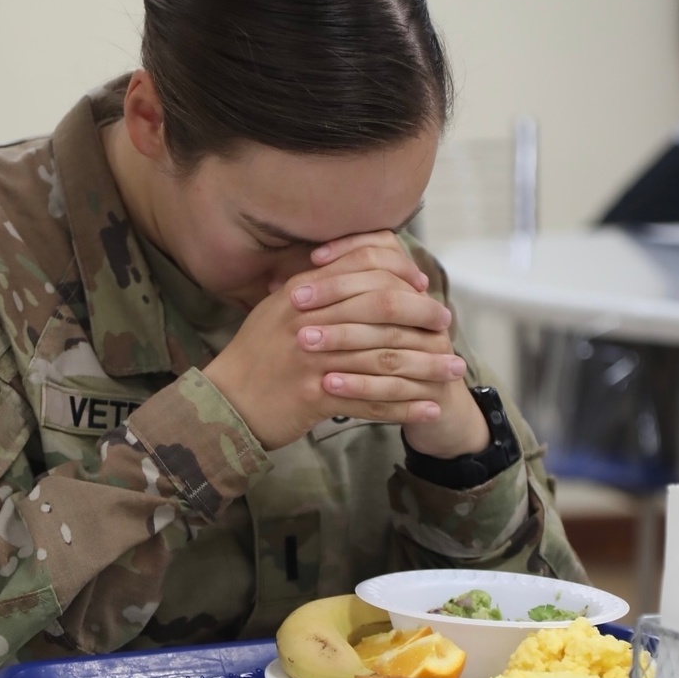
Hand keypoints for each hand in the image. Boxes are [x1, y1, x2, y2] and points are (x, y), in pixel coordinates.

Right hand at [203, 231, 476, 450]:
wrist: (224, 404)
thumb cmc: (255, 358)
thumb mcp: (277, 311)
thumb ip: (316, 290)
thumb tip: (358, 271)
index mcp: (302, 293)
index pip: (364, 268)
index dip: (401, 275)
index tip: (424, 289)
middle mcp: (309, 320)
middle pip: (383, 308)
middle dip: (423, 316)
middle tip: (448, 326)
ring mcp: (312, 358)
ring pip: (385, 357)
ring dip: (426, 366)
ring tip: (453, 371)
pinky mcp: (314, 396)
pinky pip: (372, 401)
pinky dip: (405, 406)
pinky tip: (429, 409)